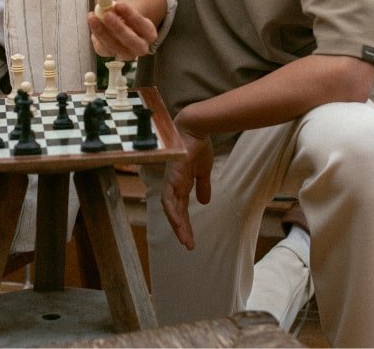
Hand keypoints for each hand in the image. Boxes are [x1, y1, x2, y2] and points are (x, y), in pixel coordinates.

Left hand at [86, 0, 156, 60]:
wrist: (121, 28)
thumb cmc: (125, 16)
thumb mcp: (126, 9)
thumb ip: (116, 3)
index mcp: (149, 33)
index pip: (143, 25)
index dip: (131, 15)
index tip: (119, 5)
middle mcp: (140, 47)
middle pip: (131, 40)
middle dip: (118, 28)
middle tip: (107, 15)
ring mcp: (125, 54)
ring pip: (114, 45)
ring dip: (102, 31)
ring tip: (93, 17)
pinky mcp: (110, 54)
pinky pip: (103, 46)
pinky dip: (96, 33)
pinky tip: (92, 21)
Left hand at [162, 112, 212, 249]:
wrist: (195, 128)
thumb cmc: (198, 145)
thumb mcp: (203, 171)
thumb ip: (202, 186)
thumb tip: (204, 202)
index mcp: (181, 184)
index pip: (181, 208)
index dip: (185, 223)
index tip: (191, 239)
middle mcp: (173, 185)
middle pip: (175, 211)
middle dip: (181, 229)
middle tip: (188, 245)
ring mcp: (171, 181)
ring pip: (170, 208)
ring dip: (176, 224)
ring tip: (184, 239)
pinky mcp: (171, 176)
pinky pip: (168, 197)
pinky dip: (172, 211)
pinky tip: (178, 222)